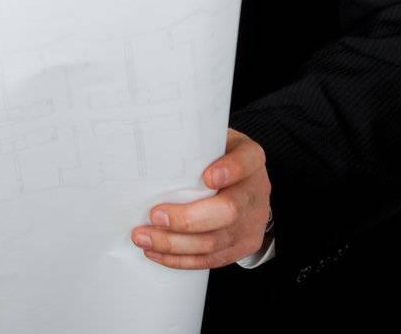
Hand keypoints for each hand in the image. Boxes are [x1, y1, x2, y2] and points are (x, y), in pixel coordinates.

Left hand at [131, 128, 270, 268]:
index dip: (230, 170)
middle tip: (154, 216)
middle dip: (187, 219)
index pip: (246, 161)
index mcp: (250, 158)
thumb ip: (191, 144)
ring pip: (216, 241)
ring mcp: (254, 221)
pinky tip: (157, 252)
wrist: (244, 182)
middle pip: (229, 211)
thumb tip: (149, 148)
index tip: (207, 177)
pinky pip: (213, 258)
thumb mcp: (210, 142)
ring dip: (175, 244)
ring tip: (144, 238)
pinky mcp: (244, 244)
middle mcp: (256, 191)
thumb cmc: (215, 157)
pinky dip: (182, 259)